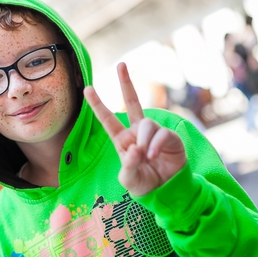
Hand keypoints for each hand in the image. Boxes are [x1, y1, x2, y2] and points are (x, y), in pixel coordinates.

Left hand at [84, 62, 186, 195]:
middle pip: (132, 102)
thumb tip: (136, 148)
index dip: (98, 105)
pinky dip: (155, 144)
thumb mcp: (130, 180)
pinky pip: (161, 133)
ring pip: (147, 123)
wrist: (166, 191)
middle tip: (121, 65)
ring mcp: (154, 133)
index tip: (87, 89)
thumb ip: (129, 166)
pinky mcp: (170, 137)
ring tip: (146, 157)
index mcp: (122, 140)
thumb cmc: (144, 184)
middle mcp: (138, 132)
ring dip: (144, 140)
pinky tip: (153, 155)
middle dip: (126, 83)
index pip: (108, 120)